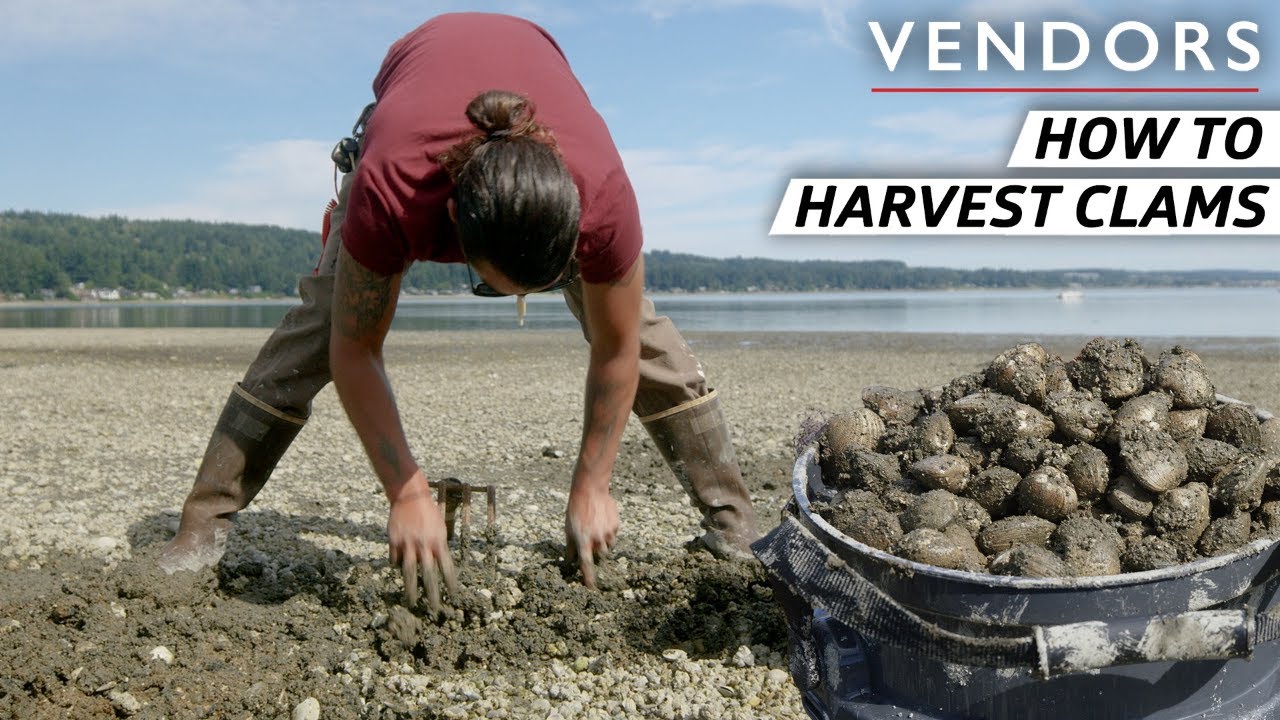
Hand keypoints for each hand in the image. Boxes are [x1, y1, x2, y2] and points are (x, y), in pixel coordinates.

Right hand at [387, 475, 458, 616]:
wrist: (409, 495)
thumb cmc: (429, 512)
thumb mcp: (440, 528)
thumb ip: (439, 547)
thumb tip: (439, 567)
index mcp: (438, 542)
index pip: (447, 568)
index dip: (450, 585)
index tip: (453, 598)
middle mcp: (424, 545)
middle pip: (429, 575)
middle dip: (433, 595)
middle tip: (435, 610)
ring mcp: (407, 544)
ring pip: (409, 572)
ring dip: (411, 590)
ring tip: (412, 603)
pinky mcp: (394, 542)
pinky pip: (395, 560)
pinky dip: (397, 567)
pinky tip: (399, 570)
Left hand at [564, 479, 618, 588]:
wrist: (590, 490)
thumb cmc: (575, 509)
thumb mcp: (568, 529)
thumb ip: (570, 546)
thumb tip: (568, 561)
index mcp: (583, 541)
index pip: (586, 565)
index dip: (589, 579)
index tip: (592, 589)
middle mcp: (597, 539)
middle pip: (599, 556)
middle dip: (596, 553)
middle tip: (591, 543)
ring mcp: (608, 532)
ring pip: (608, 547)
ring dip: (603, 544)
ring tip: (596, 530)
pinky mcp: (616, 525)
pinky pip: (613, 535)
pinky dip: (608, 533)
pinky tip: (602, 522)